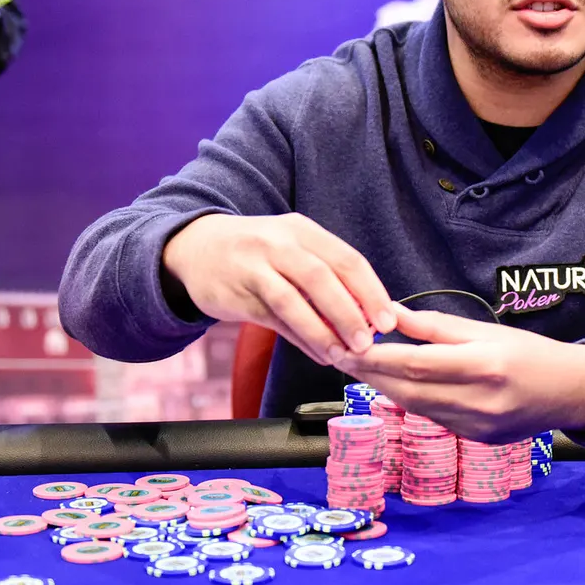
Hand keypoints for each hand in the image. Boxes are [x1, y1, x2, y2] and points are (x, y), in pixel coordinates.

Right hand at [162, 213, 396, 366]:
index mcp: (302, 230)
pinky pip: (274, 319)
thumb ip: (326, 276)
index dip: (371, 291)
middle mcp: (279, 243)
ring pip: (295, 299)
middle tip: (369, 341)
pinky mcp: (237, 293)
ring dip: (324, 330)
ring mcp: (255, 267)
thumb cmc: (256, 253)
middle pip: (323, 277)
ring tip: (345, 354)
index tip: (389, 319)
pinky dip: (300, 338)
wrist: (194, 248)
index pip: (346, 259)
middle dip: (351, 311)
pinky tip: (319, 354)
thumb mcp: (291, 250)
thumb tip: (366, 315)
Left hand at [341, 304, 584, 442]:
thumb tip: (390, 314)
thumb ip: (435, 327)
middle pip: (407, 390)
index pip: (413, 363)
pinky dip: (411, 401)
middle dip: (370, 374)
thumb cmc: (528, 353)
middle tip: (340, 355)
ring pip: (415, 407)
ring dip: (384, 388)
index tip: (347, 345)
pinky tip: (396, 385)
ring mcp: (475, 427)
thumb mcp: (484, 330)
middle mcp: (477, 401)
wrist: (568, 393)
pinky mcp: (474, 440)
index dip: (375, 357)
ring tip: (361, 368)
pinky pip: (432, 418)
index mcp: (482, 366)